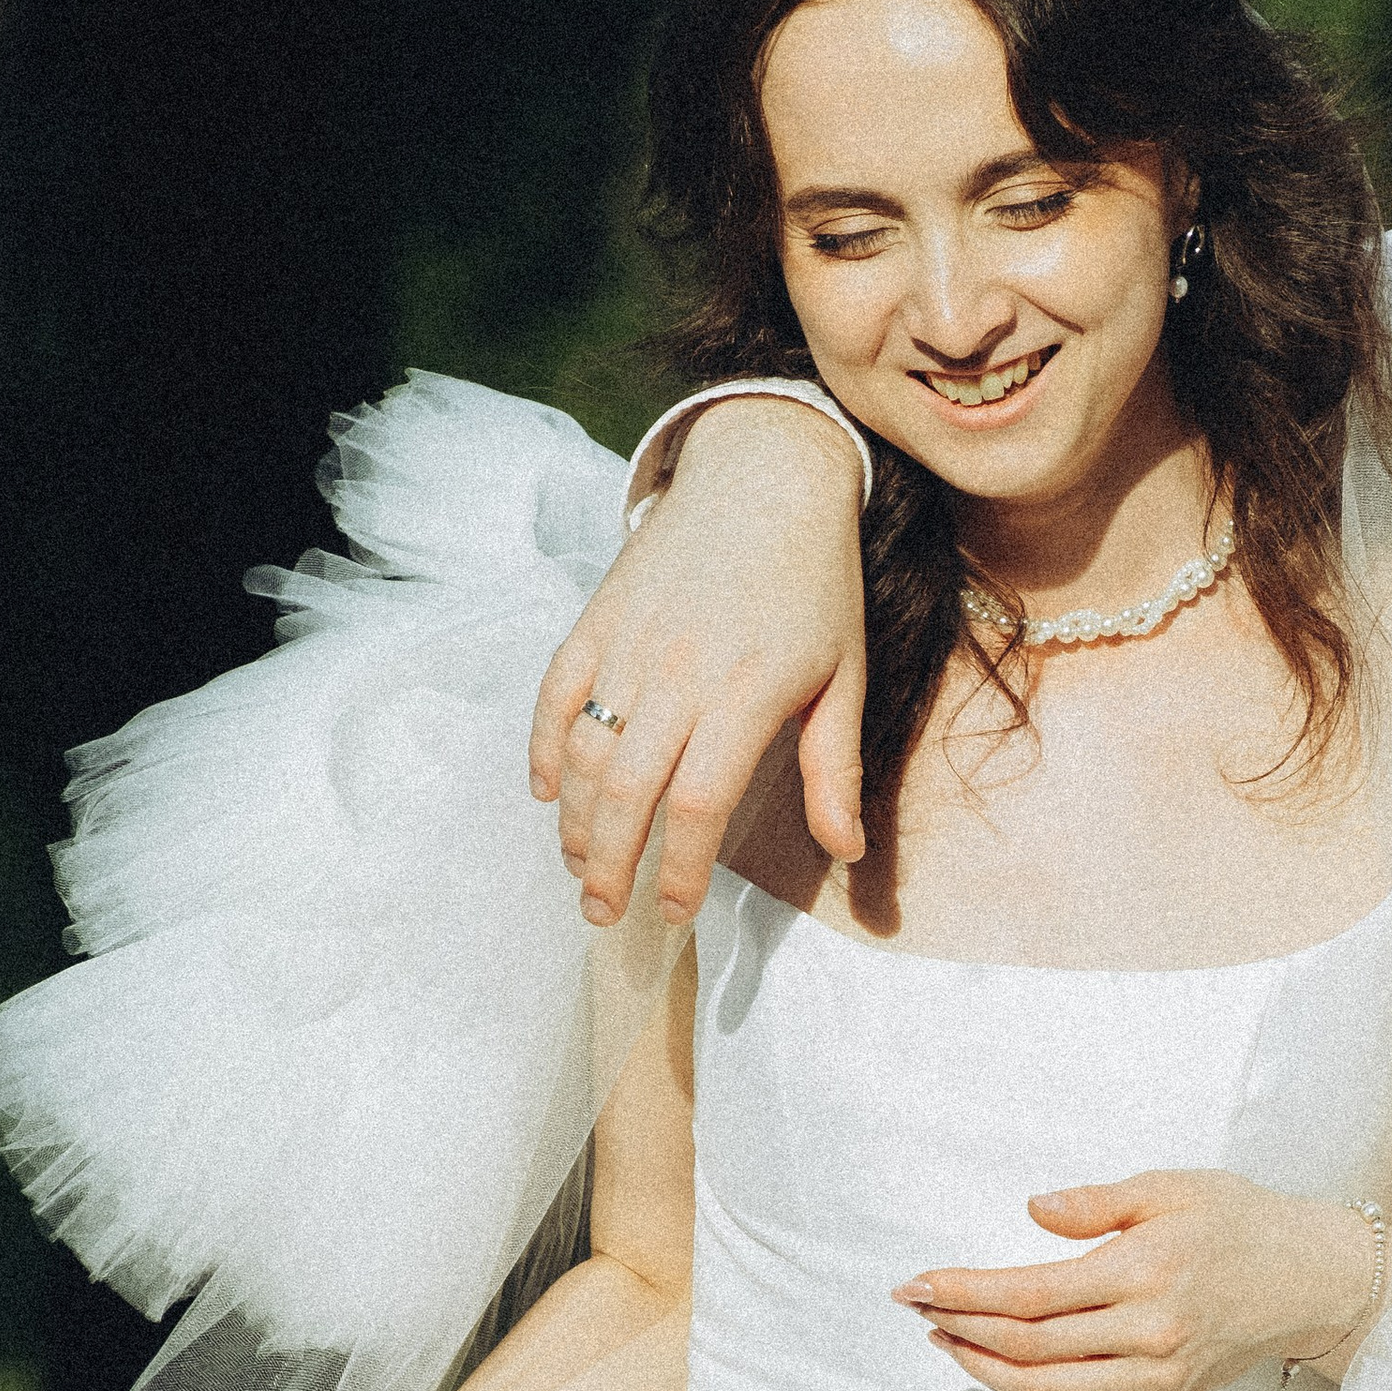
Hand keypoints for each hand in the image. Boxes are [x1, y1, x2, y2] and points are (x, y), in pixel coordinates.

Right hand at [529, 397, 870, 929]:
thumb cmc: (816, 585)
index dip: (678, 868)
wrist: (764, 477)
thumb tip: (846, 851)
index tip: (675, 911)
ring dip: (576, 822)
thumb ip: (836, 769)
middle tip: (605, 912)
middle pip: (627, 792)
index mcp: (746, 693)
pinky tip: (549, 796)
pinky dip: (545, 751)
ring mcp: (629, 645)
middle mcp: (678, 673)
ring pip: (584, 753)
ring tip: (581, 868)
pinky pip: (555, 697)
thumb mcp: (844, 676)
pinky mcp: (596, 620)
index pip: (697, 803)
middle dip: (609, 865)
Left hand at [899, 1172, 1387, 1390]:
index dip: (965, 1293)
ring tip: (946, 1341)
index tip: (918, 1284)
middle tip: (917, 1307)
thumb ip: (1097, 1202)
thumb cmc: (1241, 1221)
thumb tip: (1032, 1211)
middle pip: (1028, 1345)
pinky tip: (1001, 1380)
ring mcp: (1156, 1374)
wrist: (1311, 1278)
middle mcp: (1148, 1332)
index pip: (1031, 1293)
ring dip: (984, 1370)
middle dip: (960, 1327)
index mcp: (1145, 1271)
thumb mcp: (1172, 1187)